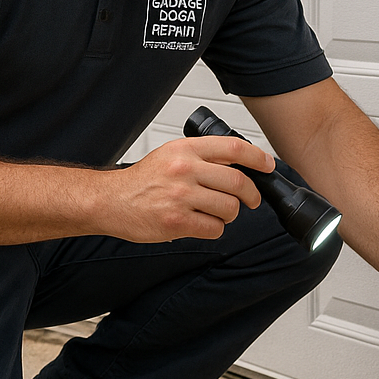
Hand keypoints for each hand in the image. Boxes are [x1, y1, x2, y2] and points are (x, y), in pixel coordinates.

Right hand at [102, 137, 271, 242]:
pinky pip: (215, 229)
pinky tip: (200, 224)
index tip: (267, 165)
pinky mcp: (176, 222)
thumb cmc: (142, 180)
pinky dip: (213, 229)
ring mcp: (181, 196)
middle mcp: (184, 170)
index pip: (234, 148)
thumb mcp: (171, 155)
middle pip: (238, 182)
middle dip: (251, 196)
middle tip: (250, 200)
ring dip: (229, 214)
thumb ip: (201, 157)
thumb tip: (239, 164)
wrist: (110, 200)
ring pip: (230, 208)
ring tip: (214, 213)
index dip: (258, 157)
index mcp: (185, 150)